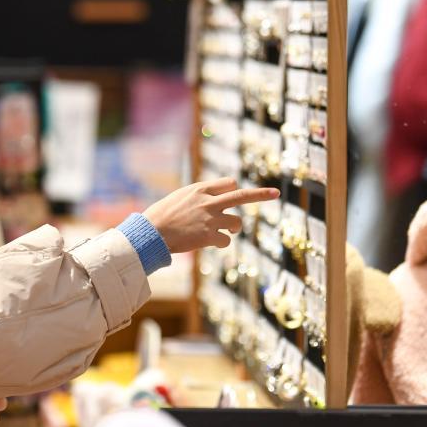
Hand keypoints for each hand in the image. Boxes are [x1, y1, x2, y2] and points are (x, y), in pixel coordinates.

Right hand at [143, 178, 278, 253]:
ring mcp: (211, 219)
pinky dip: (220, 242)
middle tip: (275, 194)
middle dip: (261, 195)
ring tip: (224, 232)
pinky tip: (210, 243)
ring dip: (233, 228)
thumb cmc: (160, 216)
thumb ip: (196, 198)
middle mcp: (209, 201)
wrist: (150, 233)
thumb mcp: (178, 198)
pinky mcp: (209, 236)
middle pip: (242, 196)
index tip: (234, 194)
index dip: (232, 190)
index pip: (229, 183)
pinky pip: (225, 240)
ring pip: (236, 222)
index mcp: (200, 189)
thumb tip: (207, 202)